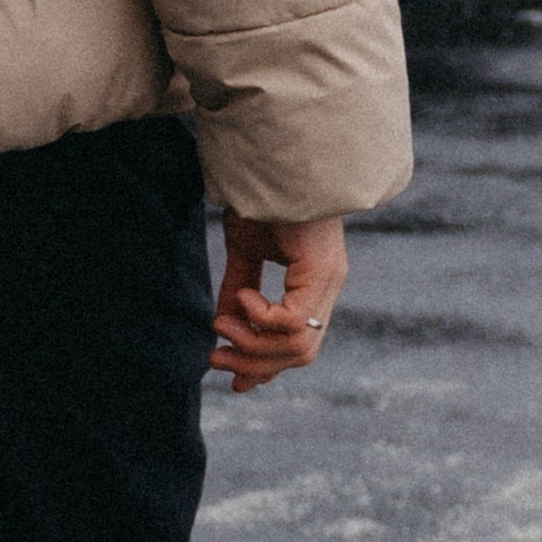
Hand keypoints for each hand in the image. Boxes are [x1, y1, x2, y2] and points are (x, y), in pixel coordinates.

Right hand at [210, 213, 347, 392]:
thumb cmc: (262, 197)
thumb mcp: (245, 251)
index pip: (300, 344)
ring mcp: (327, 281)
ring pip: (297, 345)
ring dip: (252, 345)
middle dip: (255, 364)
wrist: (276, 161)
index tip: (232, 379)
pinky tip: (241, 295)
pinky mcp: (319, 272)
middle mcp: (328, 287)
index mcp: (315, 284)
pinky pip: (289, 320)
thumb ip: (238, 289)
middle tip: (214, 358)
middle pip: (301, 355)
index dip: (268, 367)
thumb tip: (223, 326)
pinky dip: (259, 317)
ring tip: (220, 326)